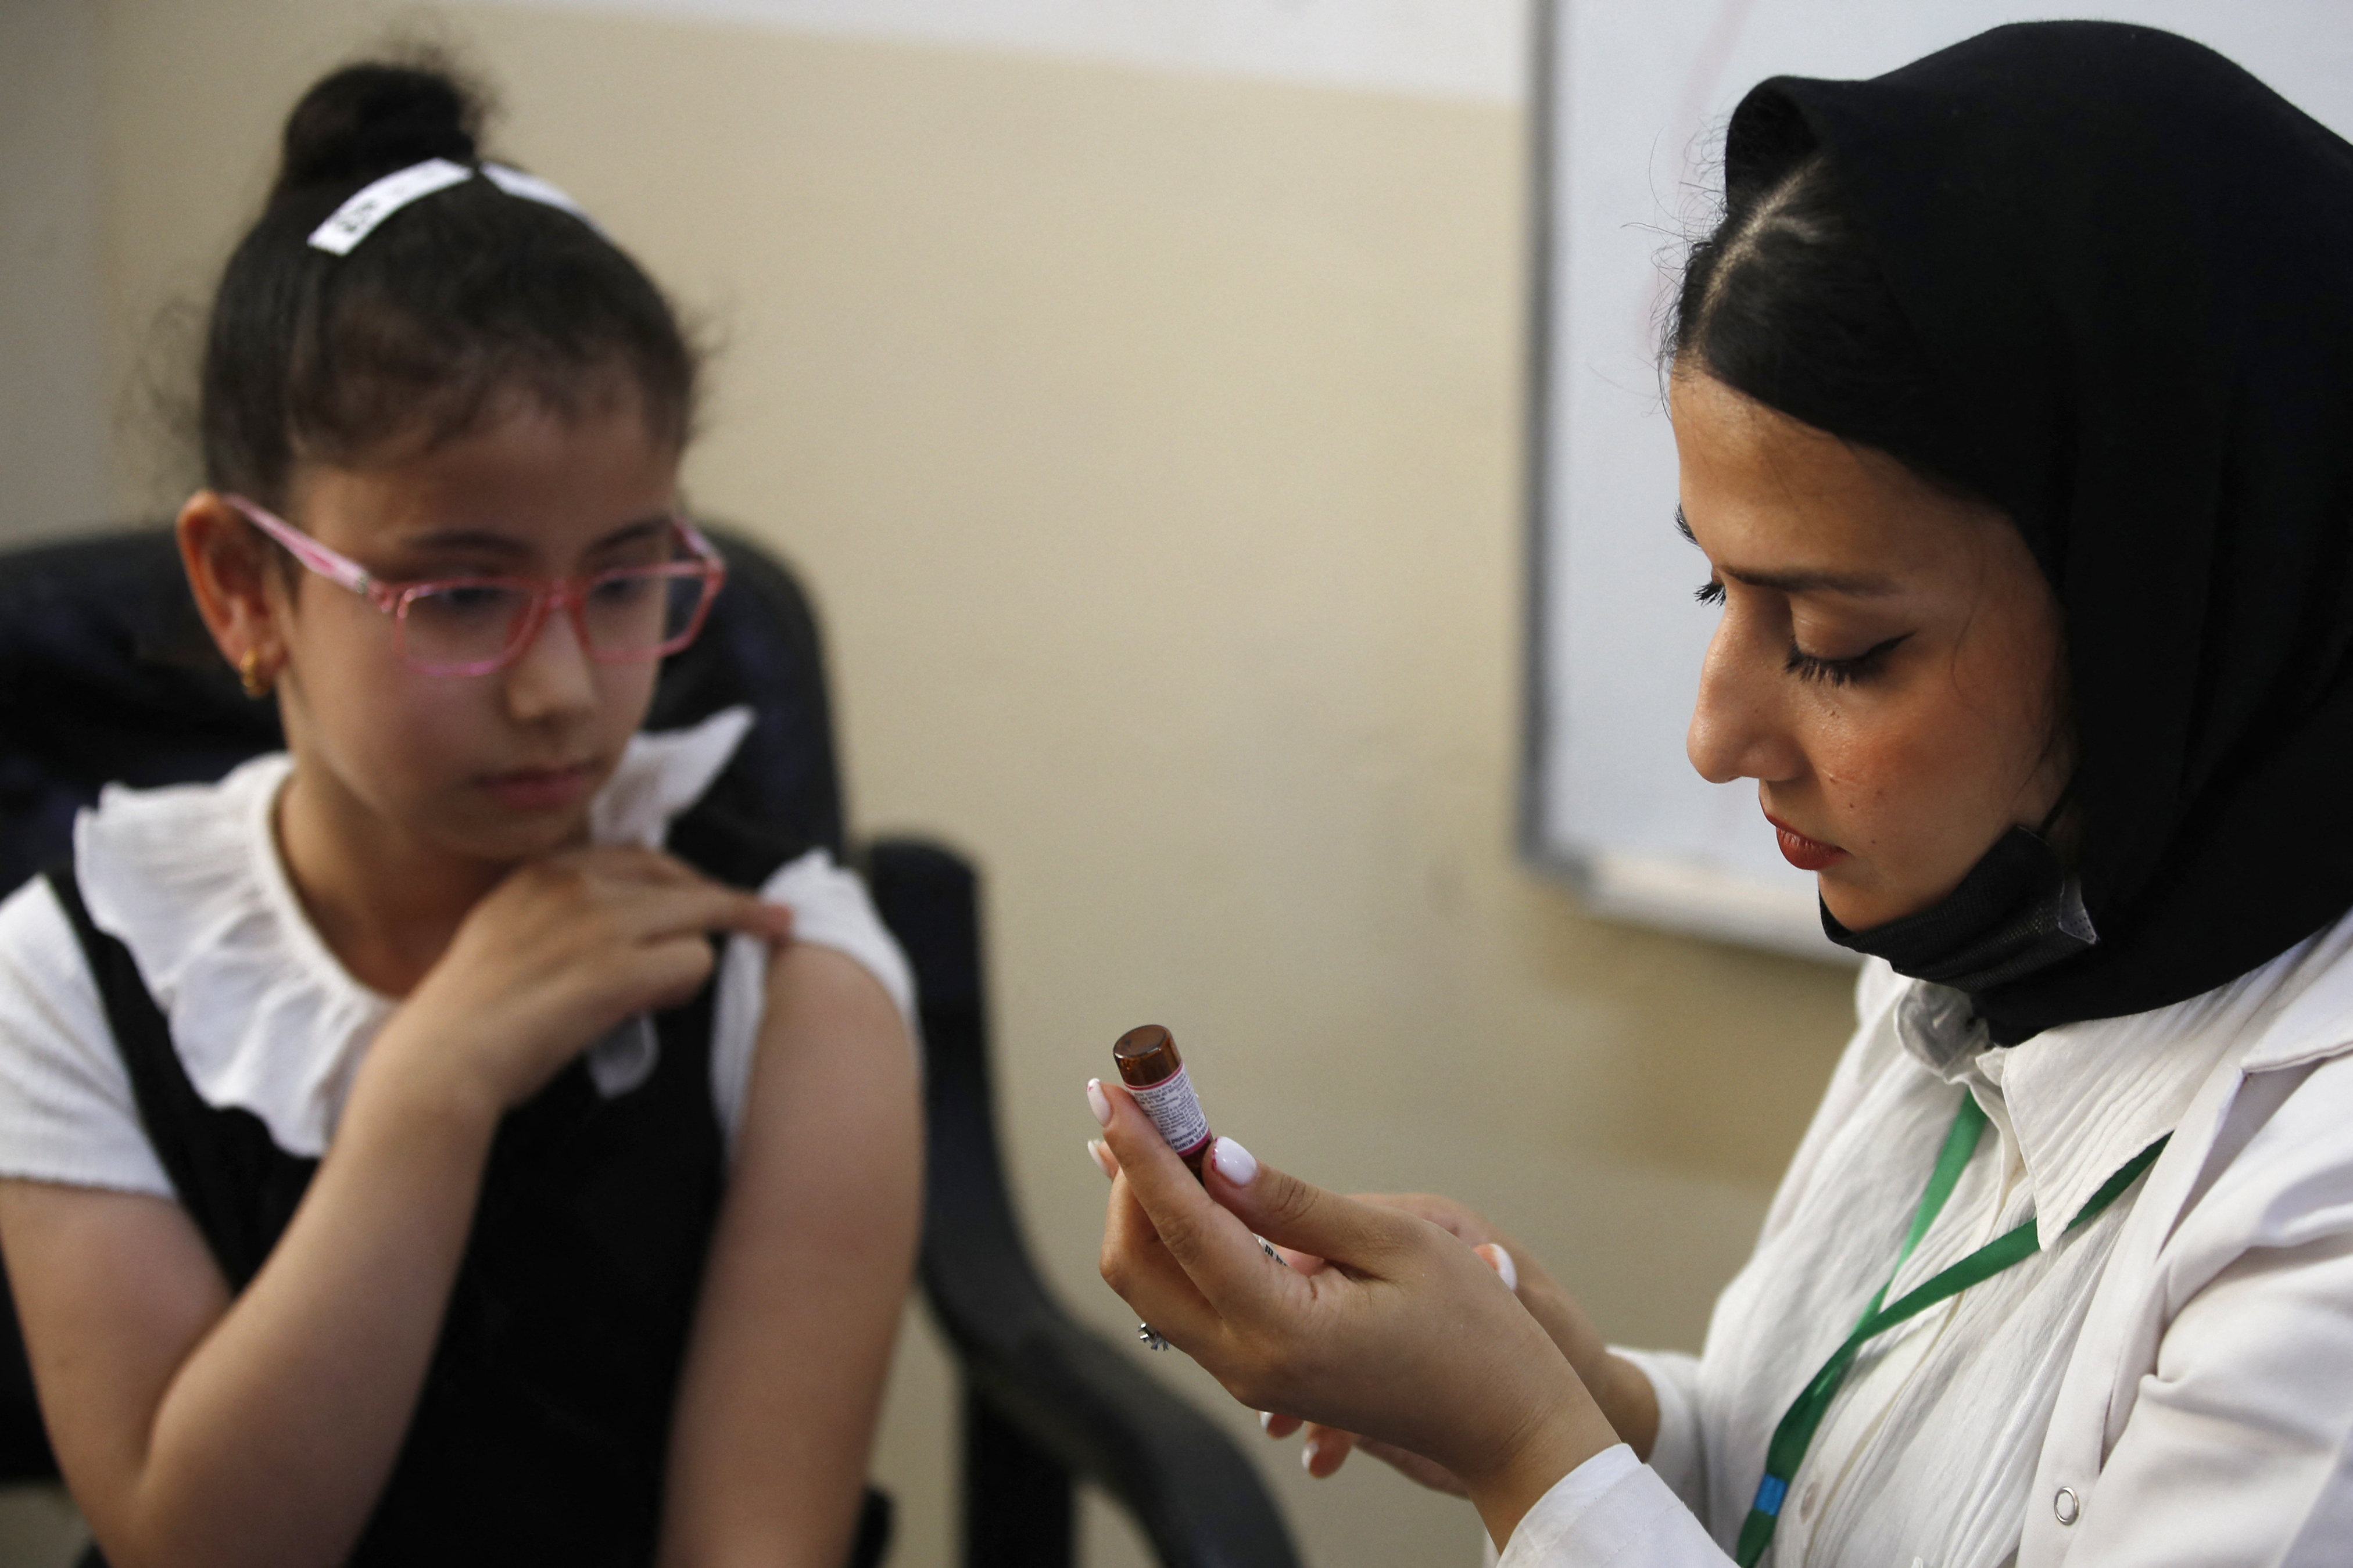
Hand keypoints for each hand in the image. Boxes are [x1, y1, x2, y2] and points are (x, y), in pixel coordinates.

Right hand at [378, 845, 792, 1114]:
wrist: (440, 1065)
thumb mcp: (507, 934)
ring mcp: (597, 924)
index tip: (720, 896)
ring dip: (693, 960)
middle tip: (775, 921)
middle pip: (685, 883)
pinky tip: (655, 1006)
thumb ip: (561, 914)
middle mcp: (574, 885)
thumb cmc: (471, 1017)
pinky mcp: (616, 970)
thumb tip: (630, 922)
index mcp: (544, 872)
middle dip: (733, 905)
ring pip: (698, 921)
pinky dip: (685, 987)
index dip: (688, 881)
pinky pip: (692, 964)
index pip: (642, 858)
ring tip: (657, 997)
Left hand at [1089, 1083, 1619, 1547]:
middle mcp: (1245, 1364)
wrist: (1505, 1426)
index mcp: (1281, 1330)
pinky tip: (1178, 1191)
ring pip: (1152, 1287)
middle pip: (1136, 1266)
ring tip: (1143, 1133)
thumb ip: (1295, 1204)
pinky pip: (1186, 1302)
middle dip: (1126, 1180)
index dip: (1141, 1152)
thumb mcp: (1397, 1245)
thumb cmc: (1475, 1333)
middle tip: (1131, 1106)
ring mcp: (1245, 1376)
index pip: (1182, 1227)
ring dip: (1142, 1208)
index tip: (1112, 1093)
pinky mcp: (1256, 1373)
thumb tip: (1217, 1157)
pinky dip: (1171, 1241)